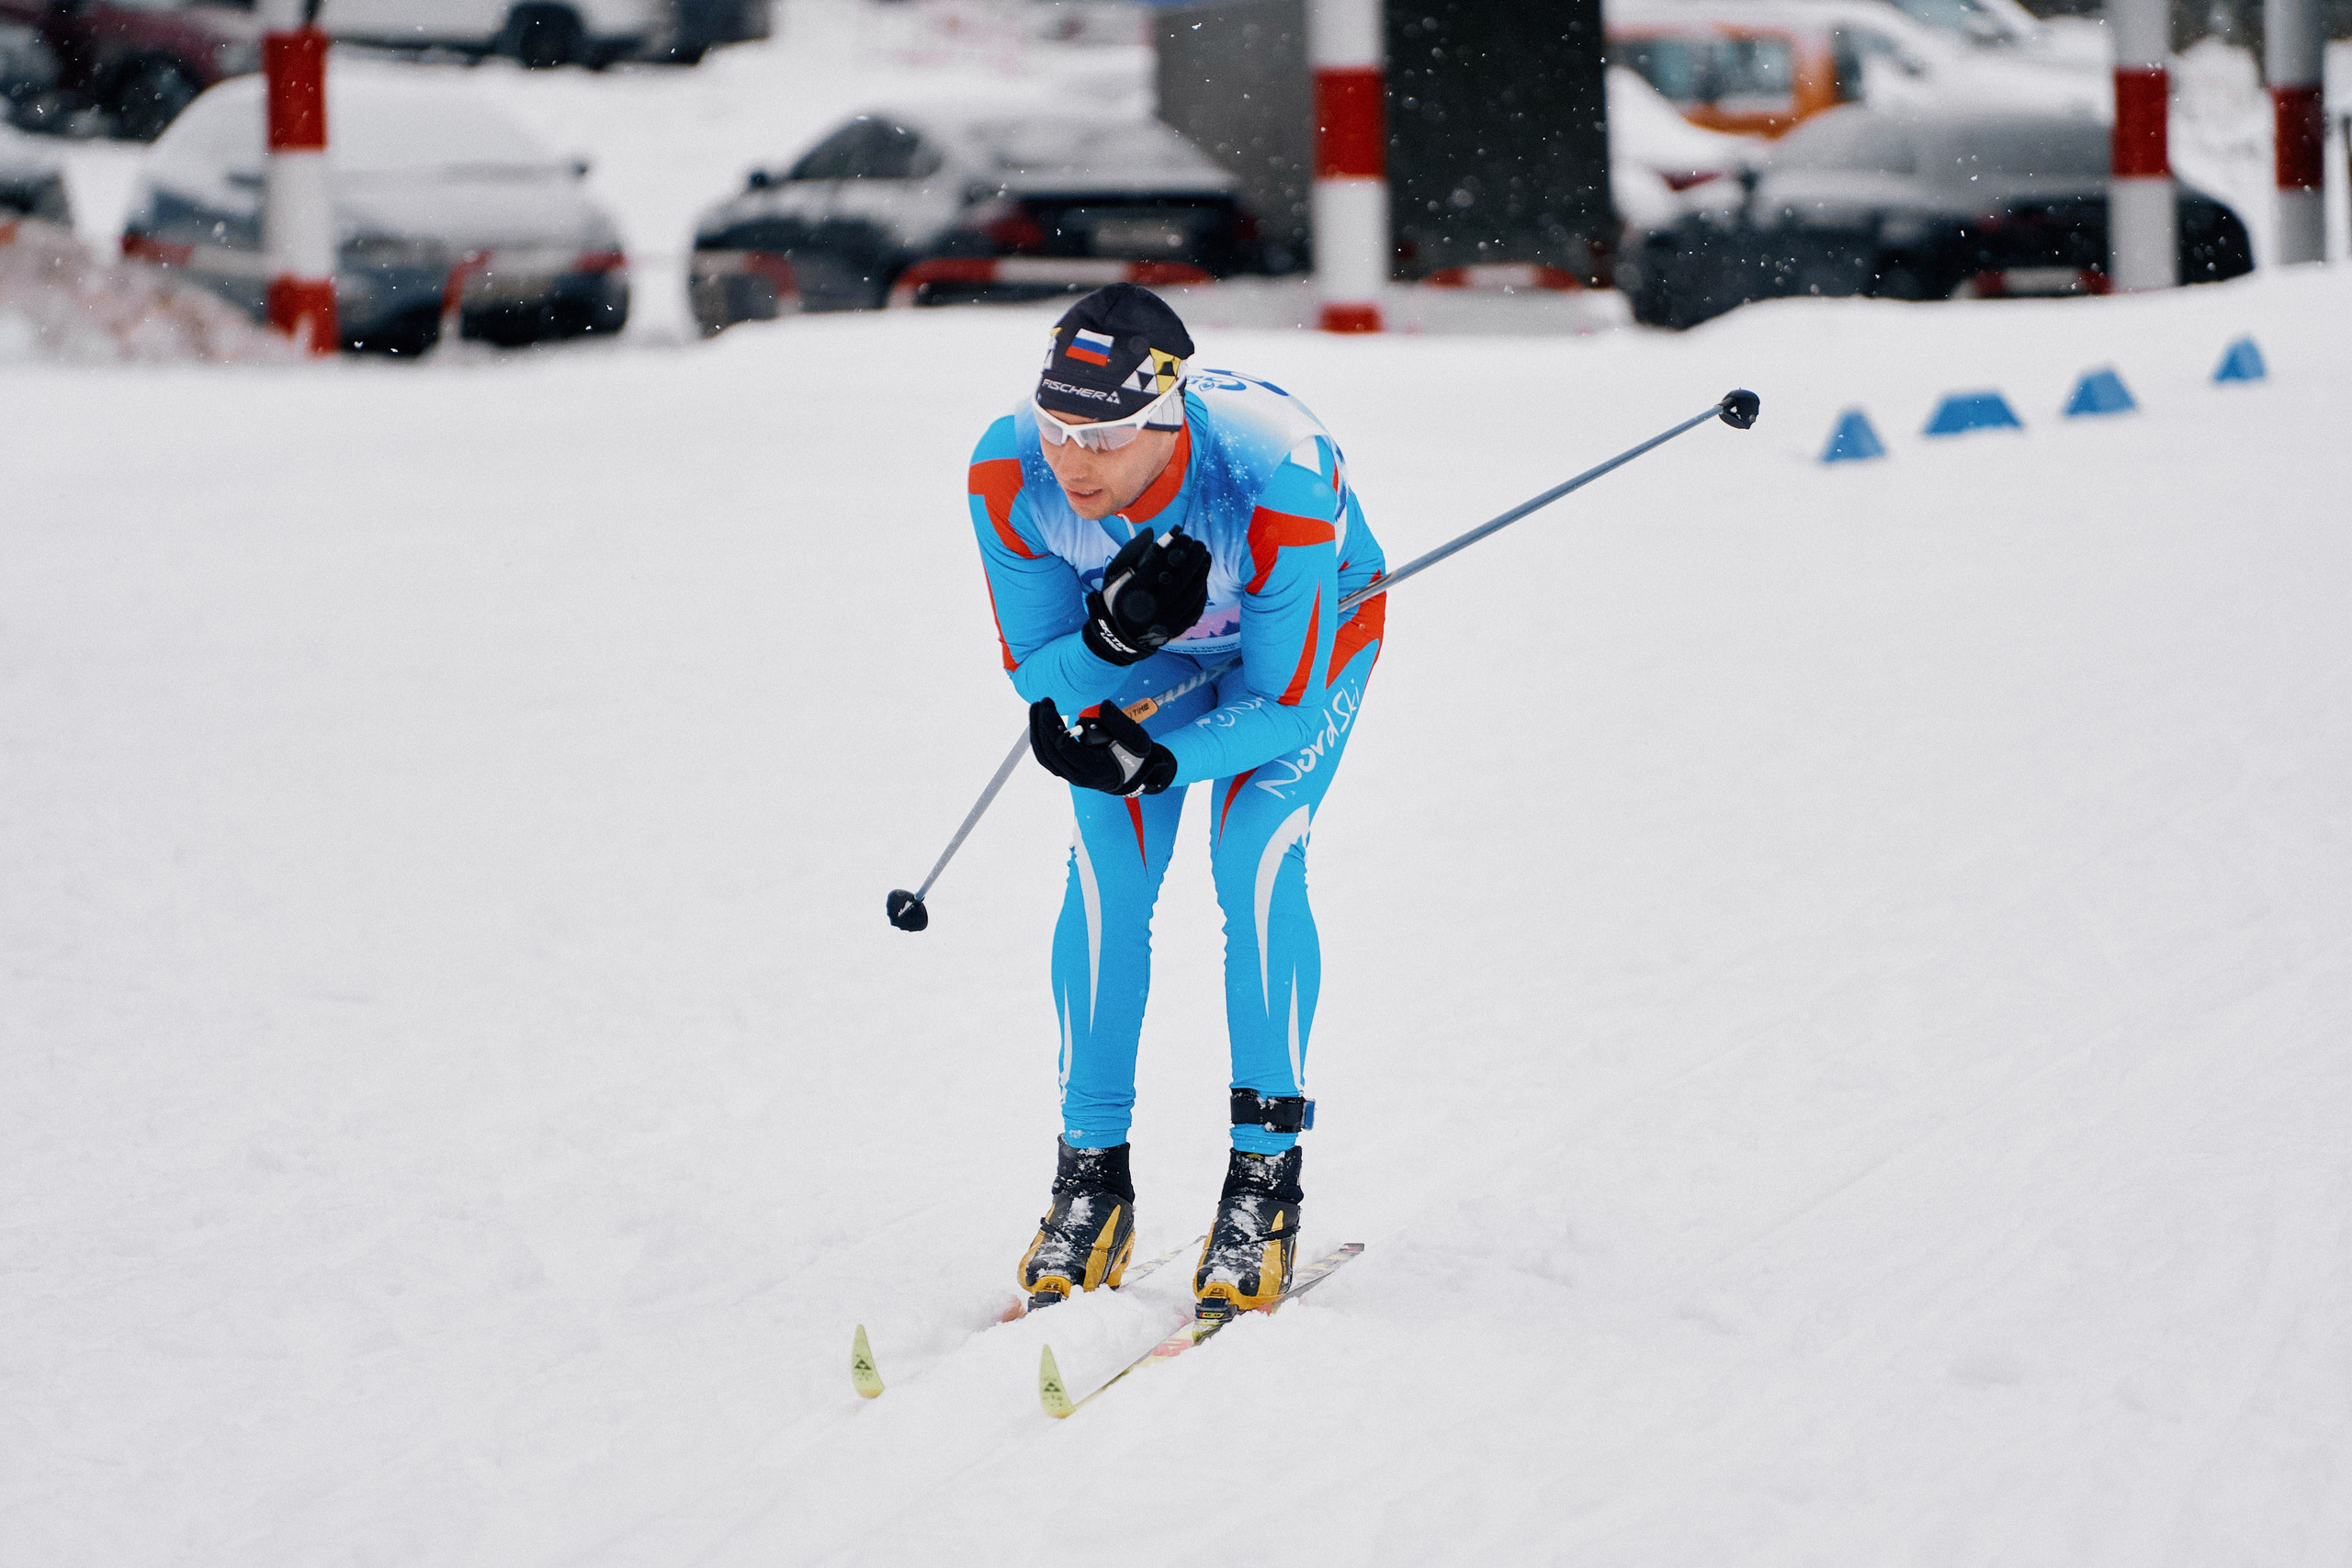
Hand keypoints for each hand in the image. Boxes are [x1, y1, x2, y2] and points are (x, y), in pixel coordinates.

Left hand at [1029, 697, 1176, 795]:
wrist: (1137, 775)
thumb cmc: (1135, 755)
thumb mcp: (1135, 737)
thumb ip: (1119, 722)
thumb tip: (1103, 705)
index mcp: (1095, 768)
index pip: (1064, 748)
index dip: (1052, 725)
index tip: (1050, 704)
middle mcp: (1079, 776)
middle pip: (1050, 752)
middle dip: (1041, 725)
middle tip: (1041, 702)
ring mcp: (1071, 776)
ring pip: (1045, 758)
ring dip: (1037, 732)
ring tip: (1036, 709)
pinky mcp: (1068, 772)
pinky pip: (1048, 758)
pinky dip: (1041, 740)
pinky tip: (1040, 722)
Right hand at [1081, 526, 1211, 666]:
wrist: (1115, 635)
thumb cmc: (1115, 597)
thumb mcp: (1115, 574)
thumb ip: (1131, 552)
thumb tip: (1151, 532)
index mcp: (1133, 591)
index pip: (1160, 565)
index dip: (1176, 549)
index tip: (1185, 537)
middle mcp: (1149, 608)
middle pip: (1179, 580)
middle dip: (1193, 559)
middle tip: (1200, 545)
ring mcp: (1163, 622)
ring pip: (1190, 596)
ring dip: (1201, 574)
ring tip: (1205, 559)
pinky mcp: (1173, 631)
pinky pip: (1194, 611)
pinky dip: (1201, 593)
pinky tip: (1203, 579)